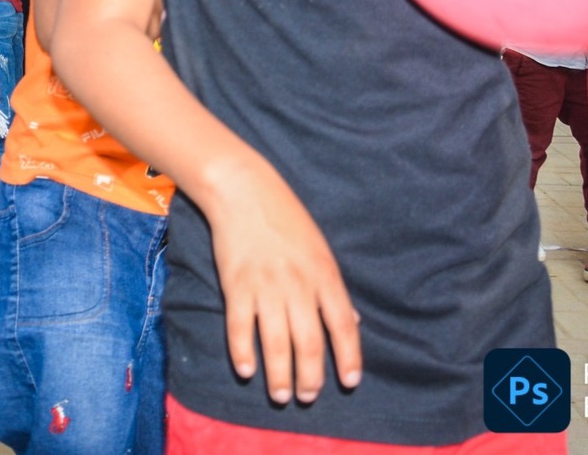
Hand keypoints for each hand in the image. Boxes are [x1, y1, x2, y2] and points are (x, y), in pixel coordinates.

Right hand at [205, 158, 361, 404]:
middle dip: (310, 377)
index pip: (343, 326)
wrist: (243, 191)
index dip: (348, 358)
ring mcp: (265, 286)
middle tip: (307, 397)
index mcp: (324, 275)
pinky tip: (247, 370)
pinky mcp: (236, 284)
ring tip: (280, 395)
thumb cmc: (286, 218)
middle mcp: (298, 285)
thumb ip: (333, 289)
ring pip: (276, 342)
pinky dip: (242, 351)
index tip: (348, 382)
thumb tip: (351, 323)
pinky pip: (240, 327)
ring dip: (279, 375)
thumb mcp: (320, 250)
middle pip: (309, 342)